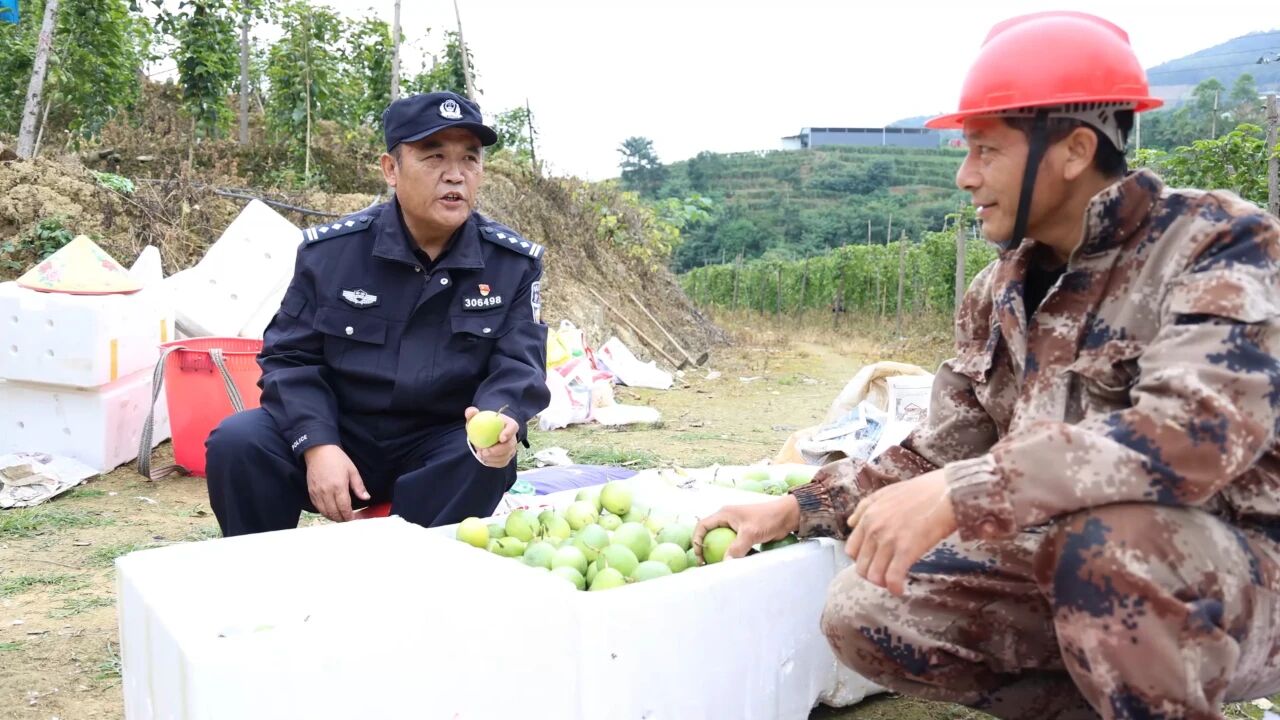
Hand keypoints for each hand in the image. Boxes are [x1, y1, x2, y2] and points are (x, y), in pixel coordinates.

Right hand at [302, 444, 369, 521]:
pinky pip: (317, 508)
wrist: (318, 450)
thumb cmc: (337, 459)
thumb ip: (359, 486)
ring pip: (325, 513)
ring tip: (341, 517)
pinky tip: (331, 511)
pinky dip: (324, 512)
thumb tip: (366, 497)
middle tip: (349, 519)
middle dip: (342, 519)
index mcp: (339, 487)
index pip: (344, 509)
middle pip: (334, 513)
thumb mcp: (352, 470)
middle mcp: (326, 492)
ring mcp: (317, 493)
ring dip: (333, 517)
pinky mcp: (311, 492)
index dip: (350, 517)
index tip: (355, 519)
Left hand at [464, 406, 519, 467]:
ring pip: (506, 456)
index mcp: (509, 424)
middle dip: (498, 450)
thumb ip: (472, 413)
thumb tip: (471, 411)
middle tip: (484, 451)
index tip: (501, 438)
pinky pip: (502, 463)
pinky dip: (492, 462)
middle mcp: (513, 437)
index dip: (509, 433)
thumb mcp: (476, 418)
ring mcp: (511, 449)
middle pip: (510, 445)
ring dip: (492, 458)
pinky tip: (483, 459)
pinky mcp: (507, 457)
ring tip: (480, 454)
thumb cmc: (482, 424)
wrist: (484, 435)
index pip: (513, 427)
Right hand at [692, 496, 800, 563]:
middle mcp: (727, 519)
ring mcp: (736, 526)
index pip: (702, 526)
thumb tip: (725, 564)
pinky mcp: (745, 533)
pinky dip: (732, 553)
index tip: (699, 555)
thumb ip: (737, 548)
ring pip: (722, 541)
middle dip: (706, 548)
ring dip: (720, 552)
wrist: (787, 516)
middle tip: (706, 564)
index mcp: (724, 514)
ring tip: (718, 566)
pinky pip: (733, 545)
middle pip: (710, 534)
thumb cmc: (768, 519)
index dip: (697, 540)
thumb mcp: (750, 533)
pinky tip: (734, 563)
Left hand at [845, 468, 955, 595]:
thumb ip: (865, 507)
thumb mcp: (885, 493)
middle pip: (861, 566)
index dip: (862, 560)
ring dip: (882, 583)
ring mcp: (889, 541)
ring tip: (893, 582)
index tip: (873, 562)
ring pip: (874, 576)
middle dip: (872, 574)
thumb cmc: (921, 491)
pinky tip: (901, 590)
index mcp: (868, 517)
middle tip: (885, 575)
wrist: (947, 492)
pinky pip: (893, 578)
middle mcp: (874, 530)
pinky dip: (895, 588)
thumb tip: (850, 523)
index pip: (851, 550)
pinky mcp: (906, 551)